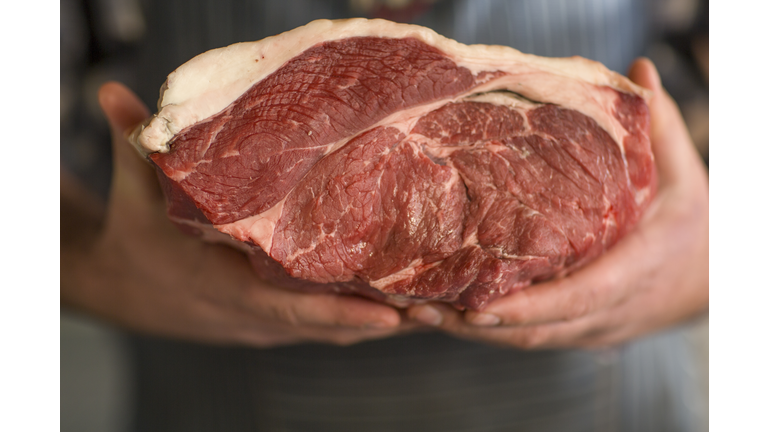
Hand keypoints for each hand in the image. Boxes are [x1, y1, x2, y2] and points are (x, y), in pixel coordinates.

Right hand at [61, 82, 416, 346]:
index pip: (290, 310)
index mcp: (227, 289)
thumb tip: (114, 95)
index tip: (389, 314)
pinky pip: (326, 323)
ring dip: (385, 322)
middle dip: (387, 321)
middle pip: (330, 327)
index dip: (340, 314)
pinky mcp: (275, 319)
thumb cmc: (136, 239)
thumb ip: (134, 146)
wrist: (124, 288)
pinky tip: (404, 300)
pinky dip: (364, 316)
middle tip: (446, 308)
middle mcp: (255, 315)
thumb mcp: (135, 194)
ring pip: (334, 330)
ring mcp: (268, 323)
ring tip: (444, 305)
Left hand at [406, 58, 708, 348]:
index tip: (478, 307)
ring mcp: (590, 329)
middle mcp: (608, 311)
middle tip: (420, 311)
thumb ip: (660, 127)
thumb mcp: (684, 175)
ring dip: (471, 334)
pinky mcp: (575, 332)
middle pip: (537, 332)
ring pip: (526, 341)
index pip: (580, 298)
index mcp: (636, 271)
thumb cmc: (691, 225)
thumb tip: (638, 71)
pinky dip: (486, 331)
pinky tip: (444, 315)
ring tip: (417, 315)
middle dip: (477, 327)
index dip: (529, 307)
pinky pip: (527, 338)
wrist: (710, 280)